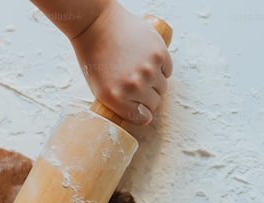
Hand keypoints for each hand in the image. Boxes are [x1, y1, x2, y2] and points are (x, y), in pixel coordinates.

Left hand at [70, 2, 171, 124]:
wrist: (95, 23)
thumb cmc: (95, 55)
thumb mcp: (99, 88)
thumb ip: (120, 103)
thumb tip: (142, 114)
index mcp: (116, 98)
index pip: (143, 118)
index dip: (143, 112)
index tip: (141, 106)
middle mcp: (134, 86)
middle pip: (155, 103)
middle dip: (149, 96)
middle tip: (139, 84)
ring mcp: (148, 69)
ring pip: (163, 87)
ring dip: (155, 81)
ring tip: (141, 68)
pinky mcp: (159, 53)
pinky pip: (168, 70)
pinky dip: (161, 66)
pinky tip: (147, 58)